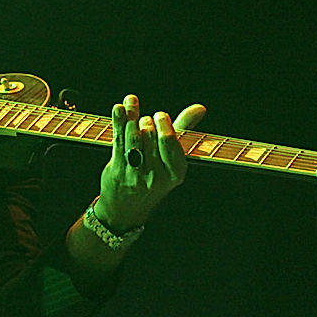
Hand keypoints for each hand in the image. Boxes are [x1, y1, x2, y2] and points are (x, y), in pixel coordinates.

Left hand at [93, 94, 205, 232]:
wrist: (125, 208)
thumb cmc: (152, 176)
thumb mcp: (171, 158)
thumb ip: (184, 130)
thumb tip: (200, 108)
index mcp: (175, 173)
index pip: (169, 141)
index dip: (163, 124)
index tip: (160, 115)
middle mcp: (156, 176)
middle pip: (150, 135)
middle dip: (147, 122)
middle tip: (145, 122)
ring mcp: (135, 175)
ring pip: (133, 136)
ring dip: (131, 120)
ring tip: (132, 118)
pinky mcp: (117, 170)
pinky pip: (118, 140)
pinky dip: (118, 120)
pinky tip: (119, 108)